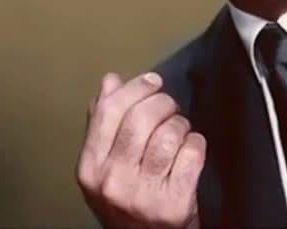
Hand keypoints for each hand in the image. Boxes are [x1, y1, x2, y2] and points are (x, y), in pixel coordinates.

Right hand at [76, 72, 205, 228]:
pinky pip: (193, 152)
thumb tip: (110, 81)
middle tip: (170, 107)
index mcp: (90, 168)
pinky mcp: (174, 205)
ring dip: (181, 125)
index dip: (136, 88)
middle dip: (163, 103)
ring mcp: (143, 195)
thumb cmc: (128, 201)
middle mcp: (112, 182)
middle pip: (142, 118)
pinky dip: (197, 144)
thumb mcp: (105, 167)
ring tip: (180, 134)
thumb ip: (104, 123)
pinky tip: (191, 151)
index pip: (109, 111)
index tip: (152, 82)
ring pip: (170, 133)